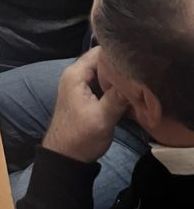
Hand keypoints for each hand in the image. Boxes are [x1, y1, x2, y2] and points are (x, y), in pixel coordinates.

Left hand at [43, 48, 129, 162]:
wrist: (65, 157)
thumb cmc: (80, 137)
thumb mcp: (102, 118)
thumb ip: (118, 97)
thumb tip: (136, 79)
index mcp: (76, 74)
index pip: (99, 51)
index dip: (118, 53)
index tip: (137, 58)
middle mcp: (76, 74)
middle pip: (102, 61)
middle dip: (121, 65)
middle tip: (142, 71)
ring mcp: (80, 85)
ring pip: (103, 73)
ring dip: (119, 77)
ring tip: (140, 80)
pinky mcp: (85, 95)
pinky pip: (102, 84)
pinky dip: (114, 87)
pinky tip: (130, 92)